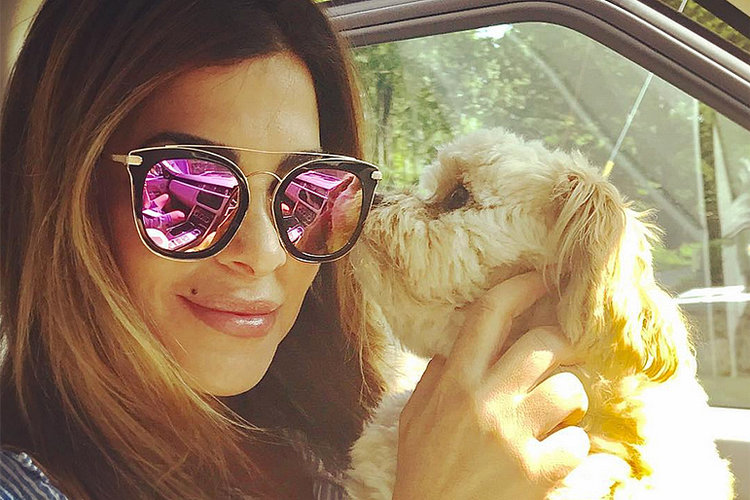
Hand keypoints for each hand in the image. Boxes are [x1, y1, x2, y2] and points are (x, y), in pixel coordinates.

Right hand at [393, 272, 588, 499]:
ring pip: (569, 389)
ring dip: (570, 397)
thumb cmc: (423, 470)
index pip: (489, 316)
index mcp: (454, 383)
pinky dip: (574, 447)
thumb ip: (435, 377)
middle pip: (544, 344)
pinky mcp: (539, 473)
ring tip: (559, 413)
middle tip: (564, 350)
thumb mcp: (414, 418)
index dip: (519, 288)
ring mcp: (514, 437)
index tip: (538, 279)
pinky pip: (579, 442)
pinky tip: (557, 454)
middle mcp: (486, 402)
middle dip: (562, 340)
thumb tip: (454, 343)